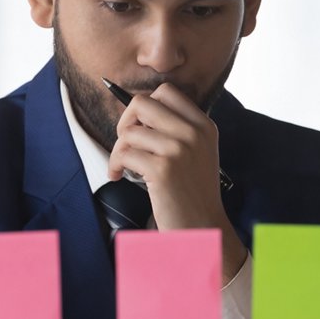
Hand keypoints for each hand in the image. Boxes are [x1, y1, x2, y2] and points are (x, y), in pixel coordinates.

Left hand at [107, 83, 245, 283]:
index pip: (166, 91)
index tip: (139, 125)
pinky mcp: (162, 169)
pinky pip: (124, 154)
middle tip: (126, 142)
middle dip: (125, 121)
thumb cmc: (193, 192)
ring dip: (118, 149)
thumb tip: (138, 111)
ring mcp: (179, 149)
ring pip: (129, 131)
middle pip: (142, 103)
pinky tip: (120, 176)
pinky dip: (116, 165)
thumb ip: (178, 129)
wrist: (203, 227)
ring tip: (124, 166)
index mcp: (203, 125)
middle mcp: (194, 133)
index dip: (144, 106)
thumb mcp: (198, 151)